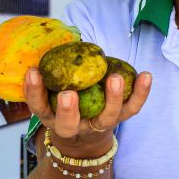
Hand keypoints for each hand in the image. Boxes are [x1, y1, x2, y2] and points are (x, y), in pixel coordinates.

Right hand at [24, 67, 151, 156]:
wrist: (83, 138)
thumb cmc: (64, 104)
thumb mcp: (50, 94)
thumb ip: (50, 73)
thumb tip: (48, 39)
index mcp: (51, 117)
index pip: (38, 106)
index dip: (33, 91)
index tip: (32, 71)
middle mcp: (72, 126)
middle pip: (68, 125)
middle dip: (67, 111)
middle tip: (68, 94)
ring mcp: (98, 125)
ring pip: (106, 118)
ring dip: (112, 98)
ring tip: (115, 78)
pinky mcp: (119, 120)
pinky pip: (131, 108)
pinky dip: (141, 92)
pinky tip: (146, 75)